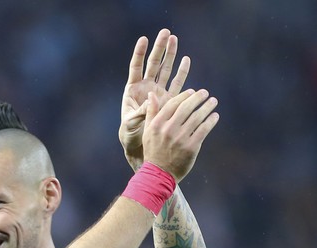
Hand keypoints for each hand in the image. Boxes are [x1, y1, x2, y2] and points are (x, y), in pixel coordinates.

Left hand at [120, 29, 189, 168]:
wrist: (139, 145)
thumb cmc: (129, 135)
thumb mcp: (131, 124)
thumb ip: (141, 111)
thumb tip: (151, 99)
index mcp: (132, 90)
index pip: (136, 67)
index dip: (140, 54)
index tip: (144, 39)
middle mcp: (145, 88)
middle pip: (153, 64)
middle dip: (159, 49)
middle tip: (166, 33)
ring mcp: (158, 92)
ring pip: (165, 70)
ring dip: (171, 55)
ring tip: (175, 39)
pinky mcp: (169, 100)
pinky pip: (176, 83)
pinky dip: (181, 72)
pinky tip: (187, 60)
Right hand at [142, 89, 218, 181]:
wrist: (159, 174)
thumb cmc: (153, 151)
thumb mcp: (147, 131)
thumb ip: (151, 112)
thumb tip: (152, 94)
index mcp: (157, 124)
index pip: (173, 104)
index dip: (184, 96)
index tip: (193, 91)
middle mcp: (168, 130)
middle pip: (186, 108)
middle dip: (198, 98)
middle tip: (205, 93)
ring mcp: (180, 138)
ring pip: (197, 117)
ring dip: (207, 107)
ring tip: (213, 102)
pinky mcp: (191, 147)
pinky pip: (204, 130)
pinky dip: (211, 121)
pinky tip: (215, 116)